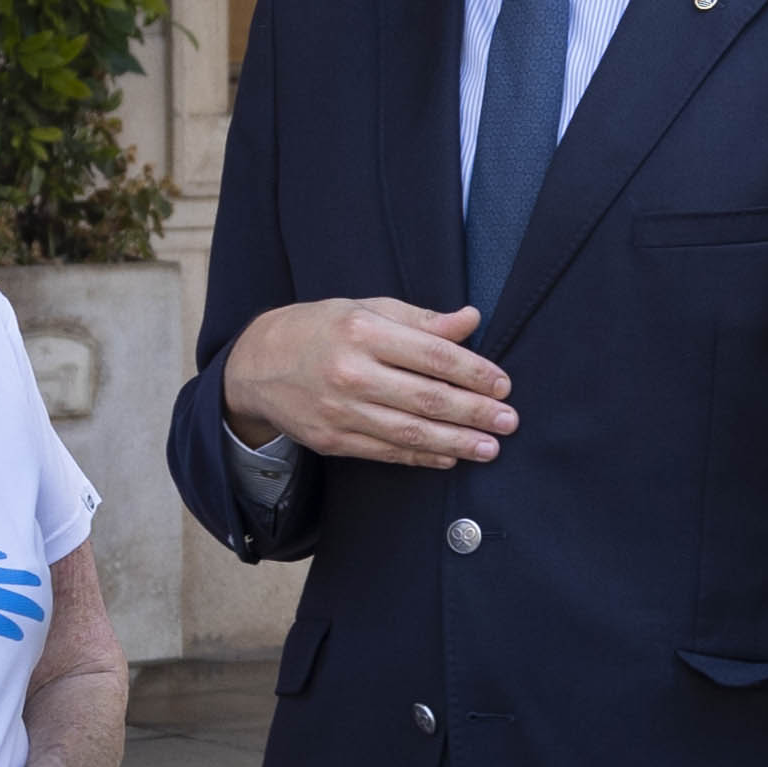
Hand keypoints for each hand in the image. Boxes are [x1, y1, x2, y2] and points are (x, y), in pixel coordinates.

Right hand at [222, 298, 515, 468]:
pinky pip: (386, 452)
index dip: (474, 371)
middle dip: (474, 412)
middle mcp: (350, 373)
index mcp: (362, 331)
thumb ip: (421, 319)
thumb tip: (471, 320)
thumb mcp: (367, 309)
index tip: (503, 385)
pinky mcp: (332, 440)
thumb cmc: (322, 329)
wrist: (257, 364)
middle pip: (426, 397)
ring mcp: (339, 411)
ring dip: (456, 442)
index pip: (432, 354)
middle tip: (509, 421)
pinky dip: (422, 457)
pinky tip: (450, 457)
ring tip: (490, 447)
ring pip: (409, 432)